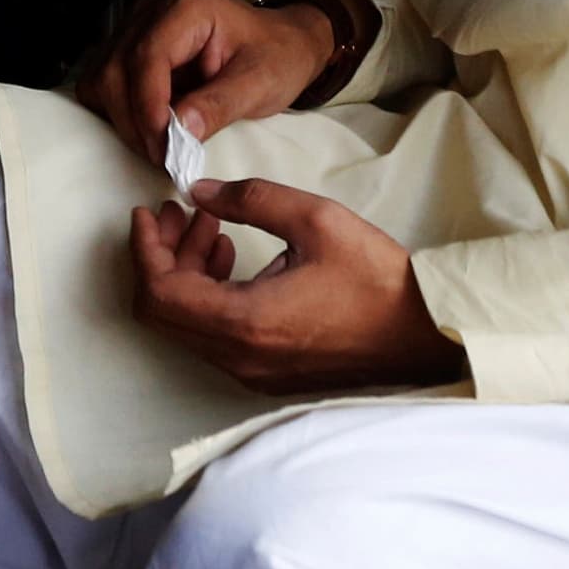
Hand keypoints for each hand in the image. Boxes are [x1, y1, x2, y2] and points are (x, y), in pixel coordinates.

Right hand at [78, 0, 335, 159]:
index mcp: (189, 7)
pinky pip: (103, 80)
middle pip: (117, 68)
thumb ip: (219, 105)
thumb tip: (179, 133)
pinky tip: (147, 127)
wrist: (281, 44)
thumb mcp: (260, 85)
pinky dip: (115, 110)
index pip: (148, 56)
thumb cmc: (276, 59)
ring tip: (157, 146)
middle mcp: (154, 9)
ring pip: (102, 76)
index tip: (163, 148)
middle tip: (163, 158)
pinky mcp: (129, 45)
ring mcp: (137, 26)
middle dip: (134, 120)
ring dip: (122, 119)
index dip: (148, 107)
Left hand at [132, 179, 467, 392]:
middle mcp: (239, 358)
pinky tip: (231, 256)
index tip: (148, 211)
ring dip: (186, 272)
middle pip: (164, 312)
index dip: (144, 249)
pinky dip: (207, 295)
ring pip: (187, 325)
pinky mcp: (268, 375)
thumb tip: (199, 193)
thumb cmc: (376, 278)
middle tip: (177, 213)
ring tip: (209, 226)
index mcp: (244, 322)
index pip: (160, 292)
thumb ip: (250, 199)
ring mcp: (253, 373)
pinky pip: (213, 337)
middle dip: (161, 256)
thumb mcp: (315, 218)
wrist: (424, 333)